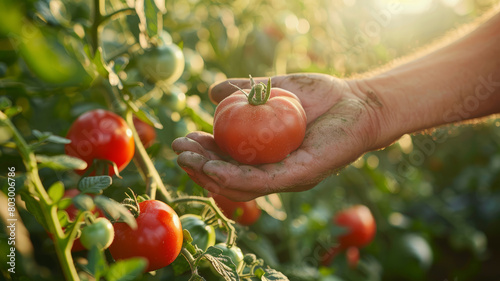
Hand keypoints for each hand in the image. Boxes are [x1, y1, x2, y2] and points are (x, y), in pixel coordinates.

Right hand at [172, 73, 387, 200]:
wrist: (359, 101)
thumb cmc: (321, 97)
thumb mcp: (276, 89)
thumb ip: (245, 91)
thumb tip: (212, 92)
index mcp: (266, 156)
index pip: (228, 163)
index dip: (202, 155)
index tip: (183, 141)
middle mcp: (275, 172)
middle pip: (230, 180)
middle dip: (200, 168)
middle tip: (178, 151)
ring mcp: (287, 177)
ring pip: (241, 187)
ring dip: (211, 176)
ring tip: (189, 160)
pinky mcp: (301, 175)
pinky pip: (263, 181)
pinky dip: (235, 176)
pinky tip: (213, 167)